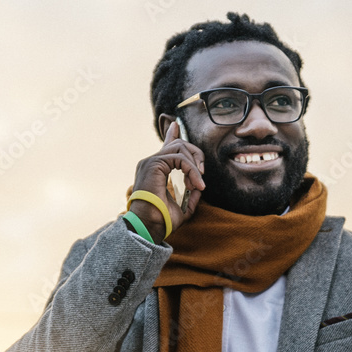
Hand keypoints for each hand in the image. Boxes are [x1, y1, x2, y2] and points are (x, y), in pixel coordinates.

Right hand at [125, 121, 205, 242]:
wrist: (149, 227)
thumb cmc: (162, 221)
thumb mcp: (182, 207)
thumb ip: (190, 196)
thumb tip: (199, 189)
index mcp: (154, 170)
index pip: (165, 147)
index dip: (172, 135)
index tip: (175, 125)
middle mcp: (151, 163)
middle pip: (178, 144)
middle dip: (195, 154)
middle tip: (202, 175)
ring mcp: (151, 162)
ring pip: (180, 147)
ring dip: (195, 165)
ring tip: (198, 184)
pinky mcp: (154, 164)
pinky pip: (180, 158)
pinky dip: (192, 171)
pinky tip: (196, 184)